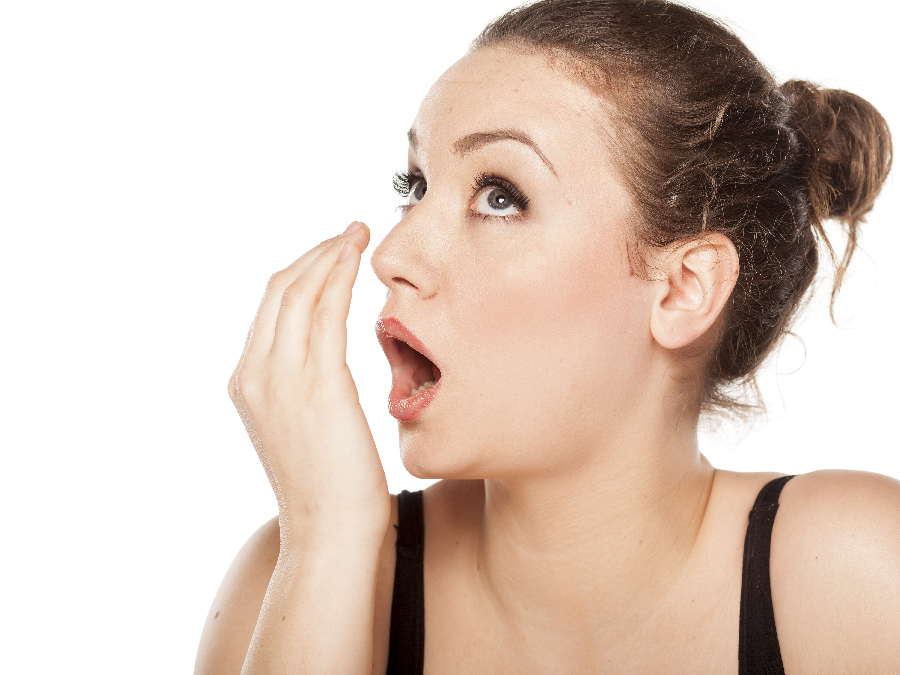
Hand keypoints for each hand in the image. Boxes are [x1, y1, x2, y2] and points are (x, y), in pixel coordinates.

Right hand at [228, 222, 389, 545]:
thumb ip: (305, 391)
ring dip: (329, 253)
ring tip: (357, 232)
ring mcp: (279, 377)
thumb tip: (328, 370)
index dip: (301, 273)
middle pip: (278, 289)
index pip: (270, 309)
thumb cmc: (330, 489)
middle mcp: (253, 373)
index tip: (332, 254)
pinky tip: (359, 257)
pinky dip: (340, 275)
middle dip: (315, 253)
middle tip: (348, 232)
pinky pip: (325, 310)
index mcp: (247, 382)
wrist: (330, 534)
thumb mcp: (305, 429)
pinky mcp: (315, 382)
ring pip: (299, 291)